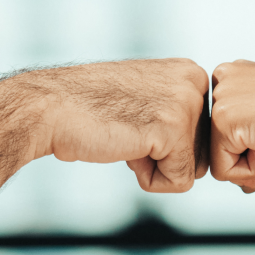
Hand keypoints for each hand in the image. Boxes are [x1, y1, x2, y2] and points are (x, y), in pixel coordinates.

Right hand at [18, 59, 210, 192]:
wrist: (48, 108)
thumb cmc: (88, 110)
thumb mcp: (145, 98)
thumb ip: (176, 113)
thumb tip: (205, 154)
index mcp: (190, 73)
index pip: (202, 136)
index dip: (163, 144)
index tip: (132, 121)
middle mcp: (195, 82)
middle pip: (202, 154)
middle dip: (163, 158)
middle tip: (127, 132)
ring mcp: (187, 103)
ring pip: (192, 170)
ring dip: (155, 167)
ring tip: (125, 137)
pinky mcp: (174, 129)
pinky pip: (178, 181)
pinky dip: (147, 178)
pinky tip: (125, 148)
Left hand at [209, 59, 254, 192]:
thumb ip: (253, 158)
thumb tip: (241, 185)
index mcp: (236, 76)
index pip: (222, 132)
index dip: (254, 145)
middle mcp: (224, 79)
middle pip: (216, 146)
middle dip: (250, 155)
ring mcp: (221, 96)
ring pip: (217, 160)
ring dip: (251, 163)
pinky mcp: (224, 118)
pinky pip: (222, 171)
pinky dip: (251, 171)